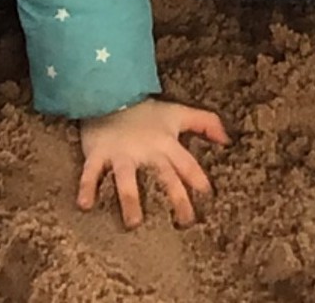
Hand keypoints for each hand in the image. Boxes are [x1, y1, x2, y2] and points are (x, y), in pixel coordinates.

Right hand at [76, 97, 227, 228]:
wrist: (109, 91)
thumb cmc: (146, 111)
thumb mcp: (177, 113)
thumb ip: (204, 122)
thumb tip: (229, 140)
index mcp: (165, 143)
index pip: (186, 164)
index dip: (198, 179)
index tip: (208, 198)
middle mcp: (145, 150)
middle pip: (163, 175)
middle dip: (175, 198)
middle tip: (184, 222)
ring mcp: (120, 153)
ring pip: (126, 178)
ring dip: (130, 200)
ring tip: (133, 223)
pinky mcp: (97, 152)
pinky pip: (91, 171)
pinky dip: (87, 187)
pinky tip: (85, 205)